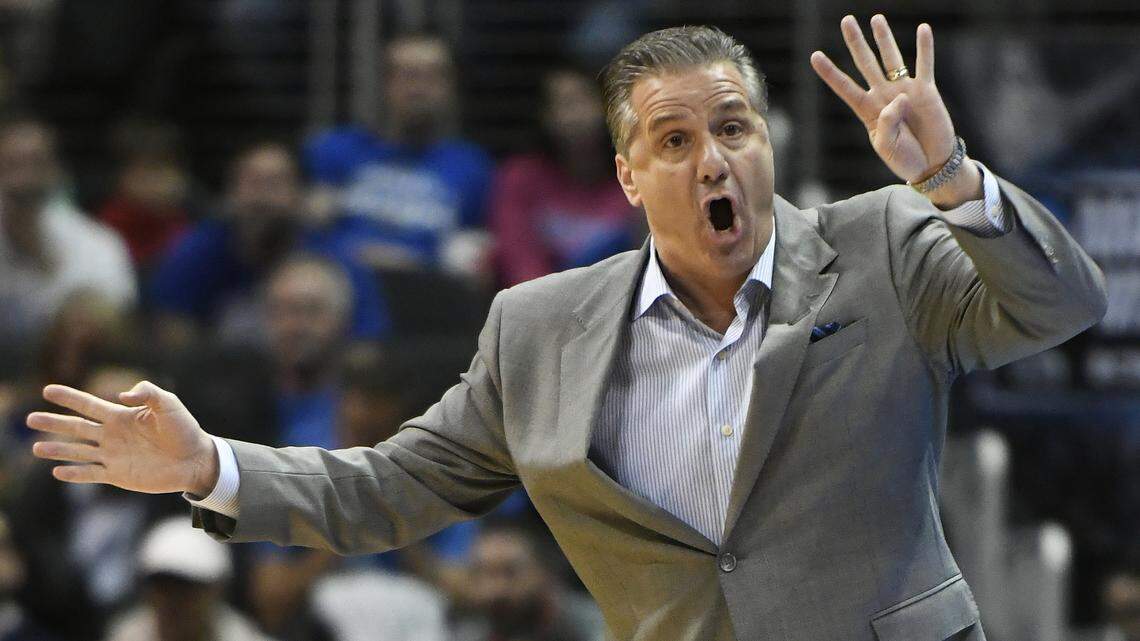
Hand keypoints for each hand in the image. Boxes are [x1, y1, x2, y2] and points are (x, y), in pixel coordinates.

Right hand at [27, 381, 218, 495]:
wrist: (195, 459)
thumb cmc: (184, 429)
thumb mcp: (168, 403)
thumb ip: (147, 393)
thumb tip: (120, 395)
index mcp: (121, 416)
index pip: (88, 405)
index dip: (69, 397)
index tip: (48, 390)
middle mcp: (112, 435)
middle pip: (76, 428)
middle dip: (53, 423)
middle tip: (30, 419)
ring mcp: (113, 456)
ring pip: (78, 452)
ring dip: (57, 450)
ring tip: (35, 448)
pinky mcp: (118, 475)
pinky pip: (91, 474)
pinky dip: (75, 474)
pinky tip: (58, 471)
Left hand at [810, 15, 956, 183]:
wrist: (931, 164)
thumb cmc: (904, 159)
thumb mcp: (887, 146)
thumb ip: (887, 123)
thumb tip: (899, 97)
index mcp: (867, 111)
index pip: (845, 87)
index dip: (830, 73)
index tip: (815, 55)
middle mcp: (883, 95)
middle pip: (866, 63)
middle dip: (856, 42)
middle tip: (846, 20)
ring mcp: (904, 90)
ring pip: (892, 58)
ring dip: (884, 38)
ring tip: (876, 18)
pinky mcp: (926, 91)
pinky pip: (924, 65)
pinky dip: (924, 47)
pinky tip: (923, 28)